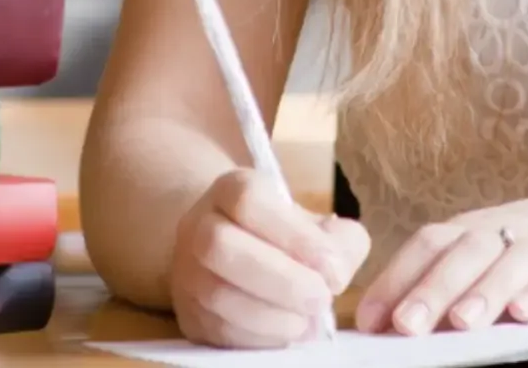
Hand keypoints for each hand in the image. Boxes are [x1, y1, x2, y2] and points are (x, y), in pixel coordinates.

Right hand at [171, 168, 371, 347]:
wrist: (236, 253)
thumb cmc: (284, 238)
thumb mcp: (318, 225)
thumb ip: (340, 241)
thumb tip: (335, 271)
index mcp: (231, 190)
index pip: (249, 201)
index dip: (294, 236)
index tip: (333, 267)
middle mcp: (198, 225)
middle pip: (220, 245)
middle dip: (280, 279)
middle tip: (321, 299)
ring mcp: (187, 272)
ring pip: (216, 293)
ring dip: (271, 314)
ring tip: (307, 321)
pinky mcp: (189, 315)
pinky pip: (217, 330)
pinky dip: (259, 337)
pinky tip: (287, 332)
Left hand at [354, 184, 527, 335]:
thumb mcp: (485, 253)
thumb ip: (440, 279)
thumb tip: (382, 322)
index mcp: (471, 232)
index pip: (428, 246)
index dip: (397, 278)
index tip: (370, 319)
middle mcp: (503, 234)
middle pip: (463, 254)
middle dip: (433, 290)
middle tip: (407, 325)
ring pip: (510, 265)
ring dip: (484, 293)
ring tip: (462, 322)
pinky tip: (526, 313)